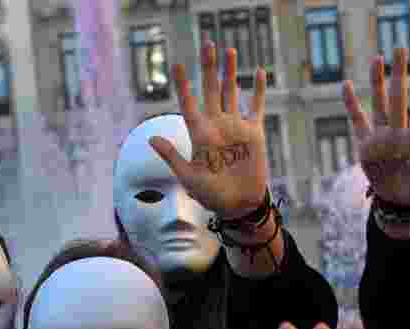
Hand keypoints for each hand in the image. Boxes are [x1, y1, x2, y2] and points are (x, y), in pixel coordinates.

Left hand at [149, 42, 269, 220]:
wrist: (238, 204)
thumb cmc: (210, 195)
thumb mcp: (188, 177)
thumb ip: (172, 156)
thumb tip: (150, 138)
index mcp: (200, 133)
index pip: (189, 104)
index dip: (184, 85)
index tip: (178, 66)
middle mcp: (216, 125)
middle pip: (212, 90)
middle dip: (209, 68)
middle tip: (207, 44)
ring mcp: (235, 127)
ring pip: (232, 92)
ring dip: (231, 72)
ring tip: (229, 50)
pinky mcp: (253, 133)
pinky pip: (256, 107)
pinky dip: (258, 90)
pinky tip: (258, 72)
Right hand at [342, 49, 409, 237]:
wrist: (400, 201)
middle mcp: (398, 133)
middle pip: (398, 98)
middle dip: (399, 74)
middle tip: (401, 48)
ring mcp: (381, 137)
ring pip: (379, 103)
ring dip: (377, 81)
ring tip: (377, 58)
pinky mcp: (365, 145)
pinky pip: (357, 120)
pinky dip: (351, 104)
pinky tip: (347, 84)